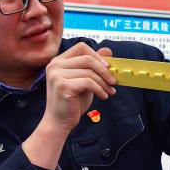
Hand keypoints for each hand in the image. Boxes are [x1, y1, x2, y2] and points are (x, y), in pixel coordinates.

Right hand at [22, 44, 115, 168]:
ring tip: (110, 92)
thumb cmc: (73, 102)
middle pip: (87, 58)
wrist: (59, 122)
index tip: (108, 67)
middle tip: (114, 81)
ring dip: (104, 83)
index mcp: (59, 61)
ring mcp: (57, 75)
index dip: (97, 55)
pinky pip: (88, 83)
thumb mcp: (85, 80)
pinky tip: (103, 96)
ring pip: (89, 72)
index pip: (81, 47)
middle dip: (104, 70)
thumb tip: (108, 50)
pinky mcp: (62, 86)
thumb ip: (93, 66)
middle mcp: (55, 65)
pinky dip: (100, 89)